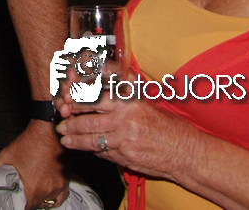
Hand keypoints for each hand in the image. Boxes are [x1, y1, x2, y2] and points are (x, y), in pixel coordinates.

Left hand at [0, 120, 67, 209]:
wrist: (48, 132)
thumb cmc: (30, 142)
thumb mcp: (6, 154)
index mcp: (32, 188)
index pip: (24, 207)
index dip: (18, 205)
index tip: (15, 202)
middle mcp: (46, 191)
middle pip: (35, 205)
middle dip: (27, 202)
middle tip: (22, 195)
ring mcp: (57, 187)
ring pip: (47, 202)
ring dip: (39, 200)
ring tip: (33, 193)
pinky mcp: (64, 182)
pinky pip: (59, 198)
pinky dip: (53, 198)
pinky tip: (46, 193)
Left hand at [56, 81, 189, 181]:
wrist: (186, 152)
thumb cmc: (168, 126)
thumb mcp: (147, 102)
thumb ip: (123, 96)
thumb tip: (97, 92)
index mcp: (129, 101)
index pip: (95, 96)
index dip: (77, 98)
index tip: (67, 99)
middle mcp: (125, 119)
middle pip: (88, 118)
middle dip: (71, 120)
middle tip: (61, 120)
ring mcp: (124, 140)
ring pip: (91, 138)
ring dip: (75, 138)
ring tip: (65, 138)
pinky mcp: (125, 157)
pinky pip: (103, 152)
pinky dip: (92, 150)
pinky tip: (84, 149)